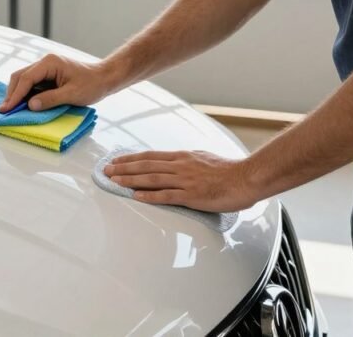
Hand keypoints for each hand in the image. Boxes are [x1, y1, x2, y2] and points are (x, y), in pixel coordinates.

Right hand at [0, 54, 117, 111]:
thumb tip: (30, 105)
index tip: (6, 108)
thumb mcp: (72, 94)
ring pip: (23, 80)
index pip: (26, 79)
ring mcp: (45, 68)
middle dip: (12, 94)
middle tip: (5, 111)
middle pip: (20, 77)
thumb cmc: (91, 85)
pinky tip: (22, 105)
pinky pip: (31, 84)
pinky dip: (25, 94)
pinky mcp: (47, 76)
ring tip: (11, 110)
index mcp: (49, 63)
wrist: (104, 78)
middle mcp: (44, 63)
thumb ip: (50, 99)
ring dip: (17, 94)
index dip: (15, 95)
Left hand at [104, 150, 260, 212]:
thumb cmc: (228, 171)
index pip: (150, 156)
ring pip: (151, 179)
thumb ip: (187, 162)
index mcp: (182, 157)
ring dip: (130, 180)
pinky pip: (166, 195)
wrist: (246, 178)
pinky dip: (149, 196)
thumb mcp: (203, 159)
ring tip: (114, 181)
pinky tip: (136, 196)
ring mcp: (185, 180)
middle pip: (146, 165)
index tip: (116, 160)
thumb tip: (175, 164)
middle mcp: (180, 166)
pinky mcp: (192, 195)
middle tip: (106, 170)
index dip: (131, 158)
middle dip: (123, 168)